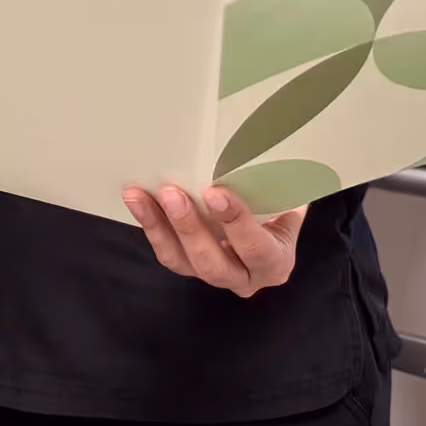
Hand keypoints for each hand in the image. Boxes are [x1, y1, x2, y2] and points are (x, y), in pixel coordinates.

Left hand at [123, 184, 305, 297]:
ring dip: (159, 227)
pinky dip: (152, 227)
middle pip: (213, 264)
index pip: (257, 248)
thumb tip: (251, 148)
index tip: (215, 193)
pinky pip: (168, 254)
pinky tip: (138, 202)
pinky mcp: (191, 267)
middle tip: (172, 193)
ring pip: (182, 262)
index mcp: (275, 261)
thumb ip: (272, 185)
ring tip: (139, 197)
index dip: (236, 222)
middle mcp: (246, 277)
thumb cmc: (281, 203)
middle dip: (189, 228)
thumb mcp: (287, 196)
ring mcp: (215, 275)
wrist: (274, 222)